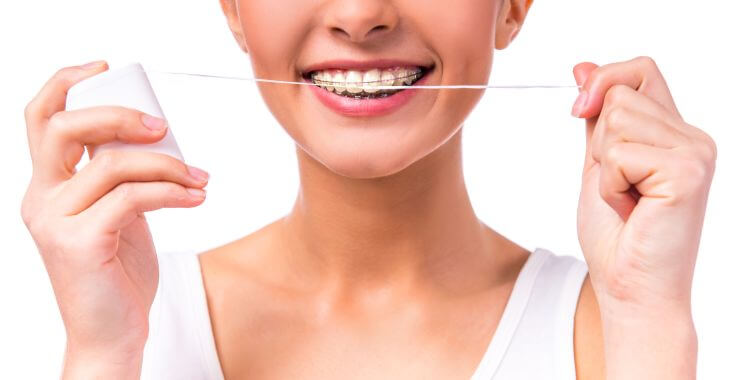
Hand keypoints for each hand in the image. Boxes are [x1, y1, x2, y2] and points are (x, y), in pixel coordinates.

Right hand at [20, 61, 209, 377]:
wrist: (114, 333)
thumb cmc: (119, 273)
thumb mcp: (119, 214)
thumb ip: (122, 177)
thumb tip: (154, 134)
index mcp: (47, 187)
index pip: (40, 120)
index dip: (65, 84)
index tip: (105, 68)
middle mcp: (40, 199)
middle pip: (62, 128)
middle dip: (119, 115)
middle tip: (163, 127)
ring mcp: (54, 222)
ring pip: (110, 163)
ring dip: (166, 164)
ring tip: (199, 178)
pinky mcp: (79, 244)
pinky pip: (132, 198)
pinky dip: (171, 192)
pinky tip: (196, 198)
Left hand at [571, 56, 715, 378]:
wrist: (630, 288)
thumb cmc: (616, 235)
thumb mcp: (598, 164)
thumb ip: (597, 117)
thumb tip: (583, 67)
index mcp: (674, 133)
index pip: (640, 70)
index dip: (604, 81)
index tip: (580, 111)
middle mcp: (693, 137)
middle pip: (623, 92)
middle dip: (599, 141)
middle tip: (617, 185)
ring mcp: (695, 152)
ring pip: (618, 119)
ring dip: (604, 166)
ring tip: (626, 198)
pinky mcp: (687, 172)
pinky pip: (618, 153)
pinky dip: (609, 184)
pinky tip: (632, 209)